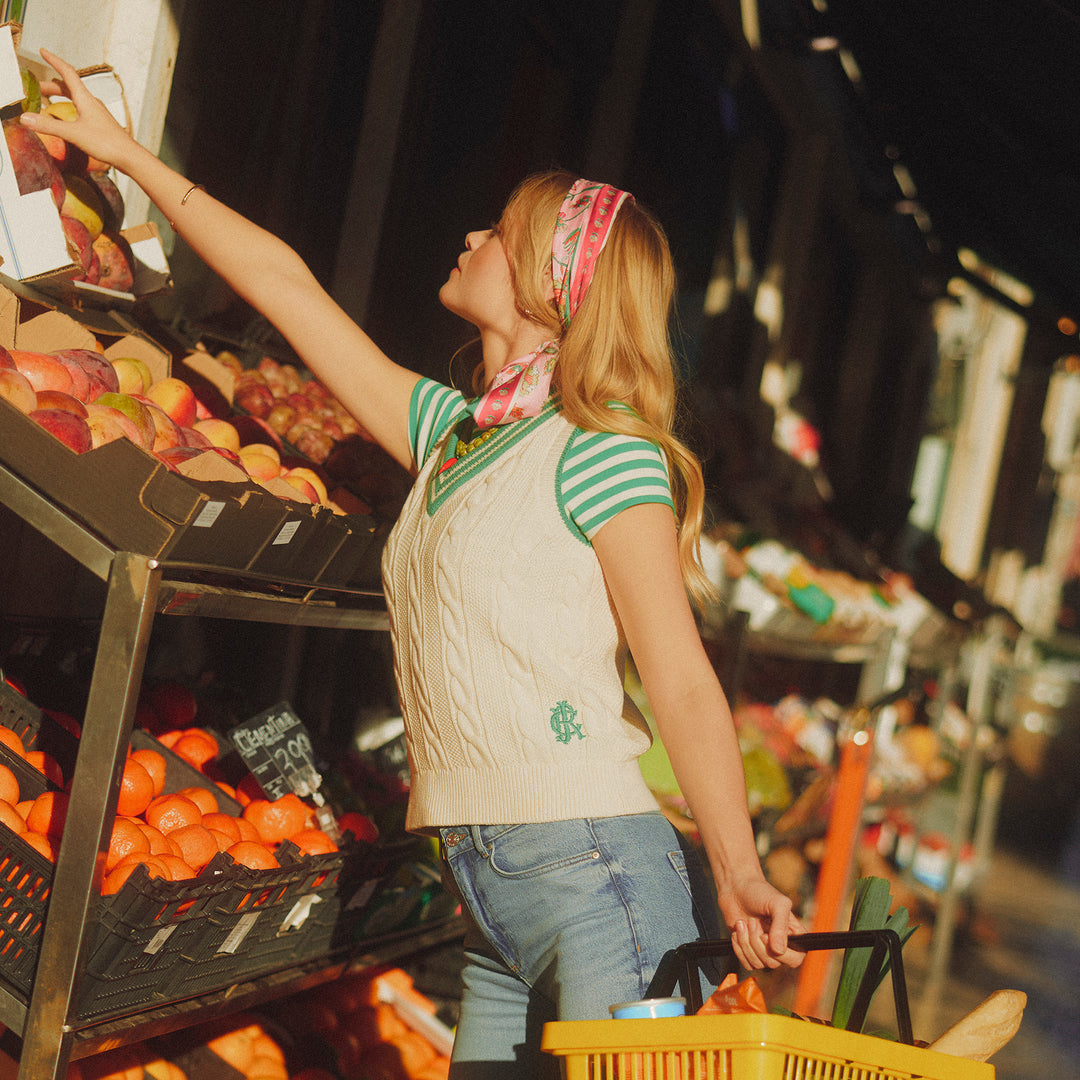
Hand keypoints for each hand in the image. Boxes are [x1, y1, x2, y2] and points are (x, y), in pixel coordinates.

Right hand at [18, 49, 137, 172]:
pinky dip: (69, 107)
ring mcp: (97, 113)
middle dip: (51, 84)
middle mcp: (92, 103)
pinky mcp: (100, 124)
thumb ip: (50, 126)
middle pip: (69, 87)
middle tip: (37, 88)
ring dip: (60, 95)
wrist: (129, 157)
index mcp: (85, 99)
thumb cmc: (107, 143)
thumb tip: (26, 118)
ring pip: (76, 98)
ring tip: (48, 100)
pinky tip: (68, 118)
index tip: (43, 51)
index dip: (54, 61)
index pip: (67, 73)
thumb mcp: (74, 133)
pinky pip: (81, 109)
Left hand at [717, 875, 806, 970]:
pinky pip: (746, 963)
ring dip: (745, 942)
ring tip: (743, 922)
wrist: (736, 888)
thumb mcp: (776, 904)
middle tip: (751, 921)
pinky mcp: (749, 952)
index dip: (780, 954)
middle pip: (773, 963)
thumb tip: (779, 950)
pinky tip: (737, 931)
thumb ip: (781, 925)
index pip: (795, 959)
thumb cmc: (759, 892)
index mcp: (795, 936)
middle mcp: (782, 946)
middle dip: (756, 942)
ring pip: (757, 964)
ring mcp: (765, 951)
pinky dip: (738, 947)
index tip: (765, 936)